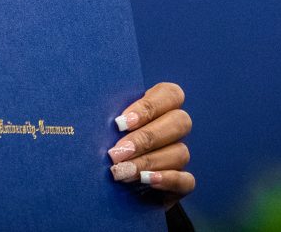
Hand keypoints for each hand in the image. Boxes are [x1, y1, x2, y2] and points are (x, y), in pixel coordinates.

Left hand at [108, 82, 193, 200]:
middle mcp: (172, 129)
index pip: (170, 94)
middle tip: (117, 152)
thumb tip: (93, 116)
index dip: (148, 107)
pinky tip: (145, 180)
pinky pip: (187, 180)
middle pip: (179, 122)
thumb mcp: (104, 128)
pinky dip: (168, 179)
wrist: (103, 186)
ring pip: (180, 152)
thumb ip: (108, 120)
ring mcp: (178, 155)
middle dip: (146, 138)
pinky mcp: (181, 184)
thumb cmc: (101, 146)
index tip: (120, 123)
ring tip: (122, 171)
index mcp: (158, 106)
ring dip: (149, 162)